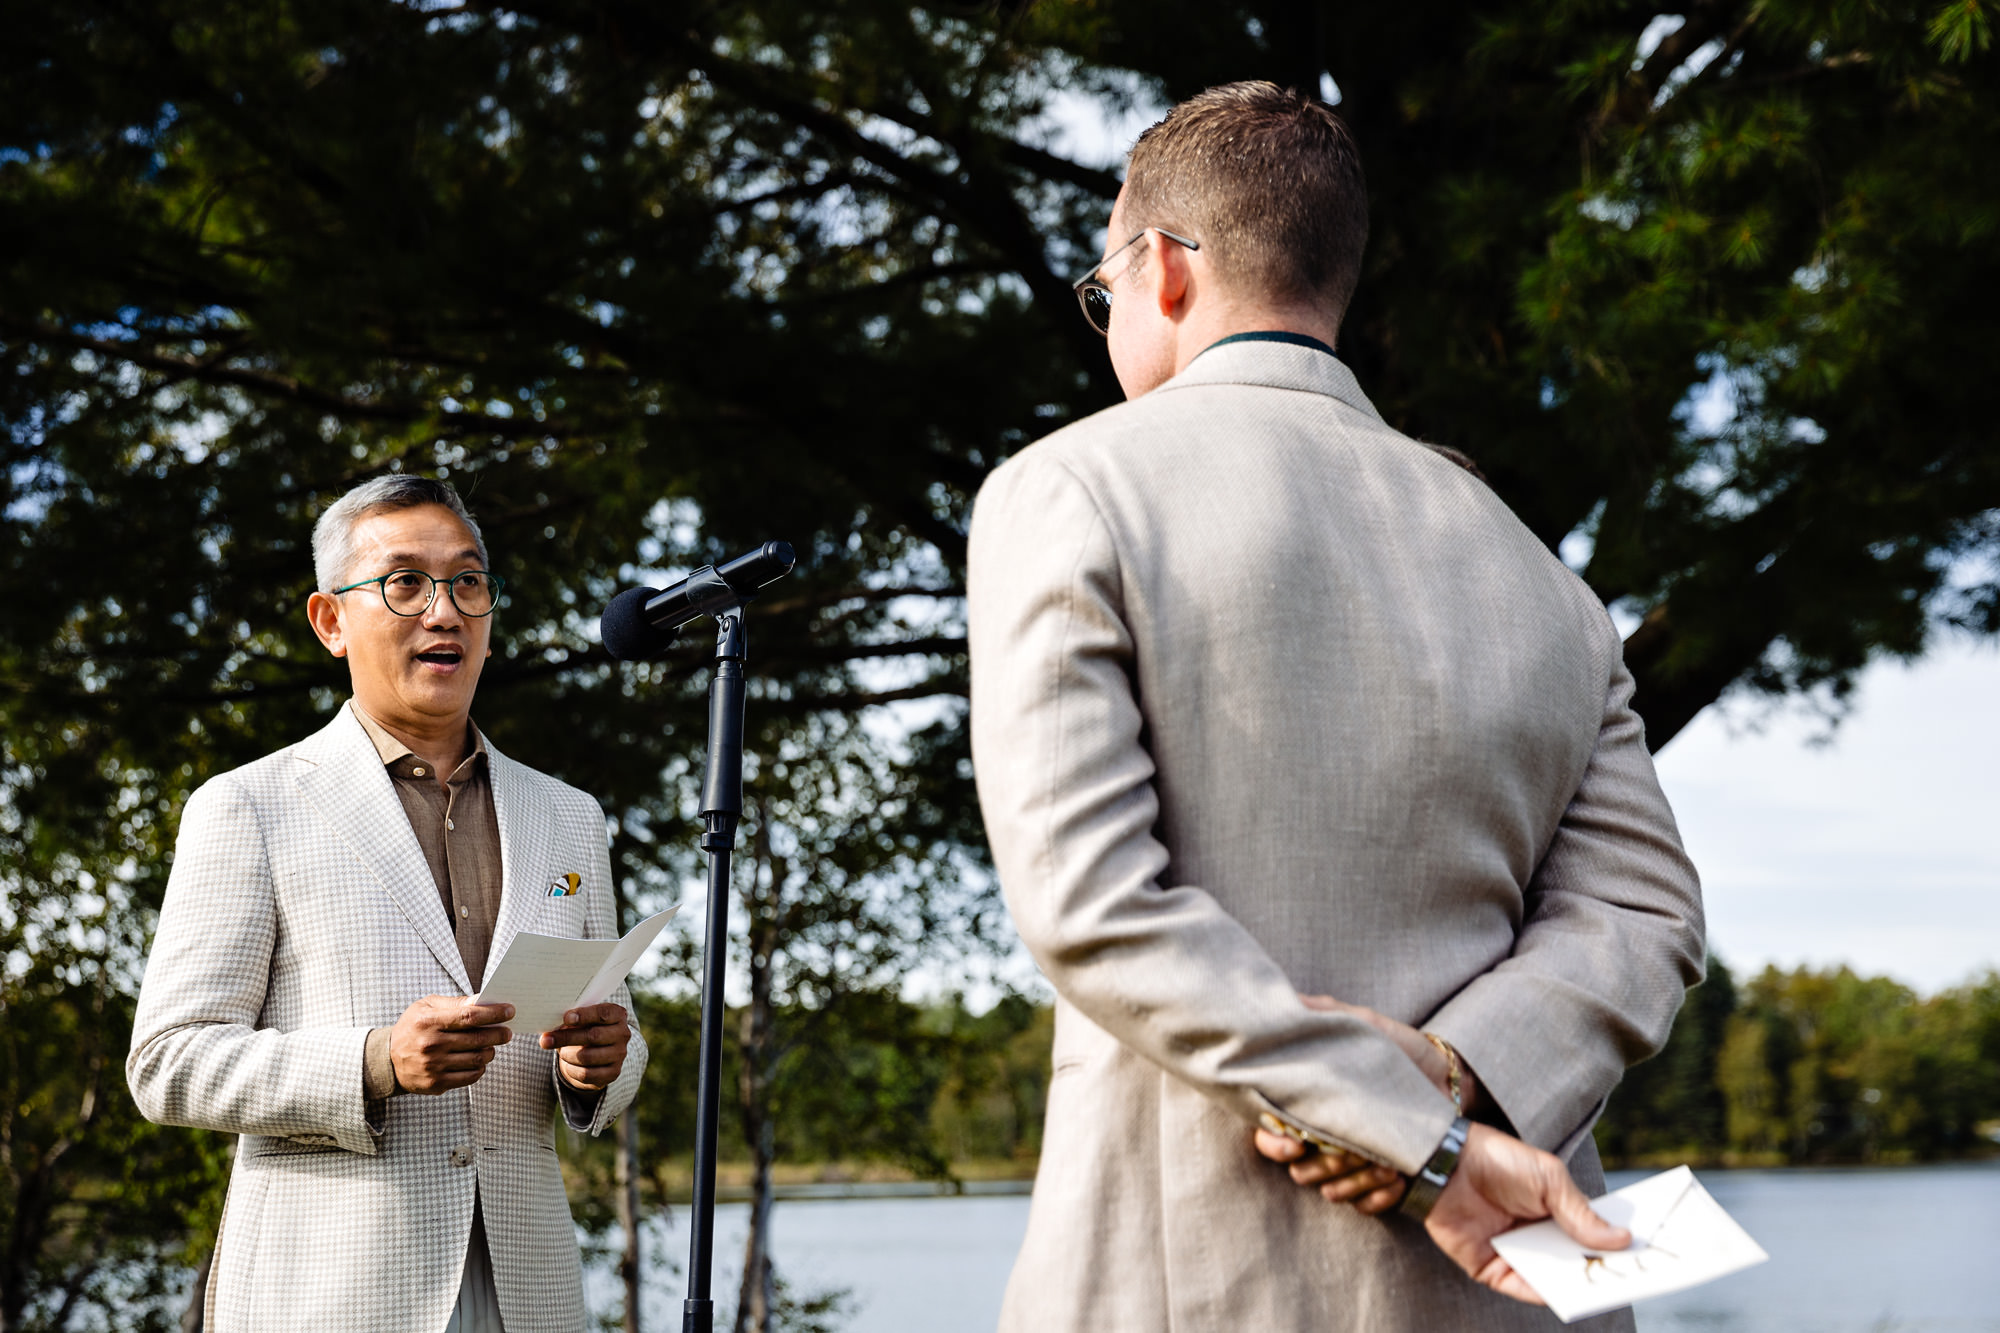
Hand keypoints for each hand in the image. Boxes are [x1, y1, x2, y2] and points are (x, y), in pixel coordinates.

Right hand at [389, 996, 514, 1093]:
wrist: (387, 1059)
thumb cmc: (412, 1028)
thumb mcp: (426, 1007)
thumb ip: (454, 1003)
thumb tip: (482, 1001)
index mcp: (429, 1021)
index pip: (470, 1016)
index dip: (494, 1013)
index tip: (510, 1011)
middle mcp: (431, 1044)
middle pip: (478, 1039)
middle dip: (499, 1034)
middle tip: (507, 1032)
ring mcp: (434, 1066)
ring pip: (477, 1059)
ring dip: (490, 1051)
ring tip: (491, 1046)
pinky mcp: (436, 1083)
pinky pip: (470, 1077)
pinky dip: (480, 1068)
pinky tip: (478, 1060)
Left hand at [539, 1002, 630, 1090]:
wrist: (598, 1053)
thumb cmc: (586, 1029)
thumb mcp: (582, 1021)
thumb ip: (570, 1022)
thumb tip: (549, 1033)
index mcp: (618, 1015)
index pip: (603, 1013)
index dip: (584, 1015)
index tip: (566, 1018)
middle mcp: (623, 1034)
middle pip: (593, 1036)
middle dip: (566, 1037)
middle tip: (546, 1039)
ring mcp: (620, 1054)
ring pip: (587, 1057)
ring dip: (567, 1054)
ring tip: (561, 1051)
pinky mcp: (613, 1073)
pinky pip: (587, 1074)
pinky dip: (572, 1070)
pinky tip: (568, 1065)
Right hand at [1248, 993, 1480, 1211]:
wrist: (1448, 1077)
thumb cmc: (1399, 1049)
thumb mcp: (1361, 1025)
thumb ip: (1320, 1015)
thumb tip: (1281, 1002)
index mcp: (1309, 1103)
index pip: (1269, 1132)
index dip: (1274, 1142)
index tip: (1295, 1141)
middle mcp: (1321, 1138)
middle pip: (1298, 1168)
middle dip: (1324, 1162)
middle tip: (1352, 1151)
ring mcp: (1348, 1165)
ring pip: (1328, 1190)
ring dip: (1353, 1181)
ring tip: (1386, 1164)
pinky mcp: (1376, 1183)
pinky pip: (1362, 1206)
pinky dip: (1378, 1198)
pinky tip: (1397, 1181)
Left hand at [1425, 1123, 1630, 1303]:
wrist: (1448, 1162)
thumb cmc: (1499, 1161)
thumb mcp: (1550, 1180)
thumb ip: (1581, 1213)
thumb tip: (1622, 1240)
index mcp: (1556, 1211)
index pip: (1591, 1235)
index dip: (1615, 1245)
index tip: (1645, 1254)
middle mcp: (1538, 1236)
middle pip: (1575, 1262)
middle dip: (1600, 1269)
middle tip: (1632, 1277)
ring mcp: (1515, 1253)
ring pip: (1552, 1279)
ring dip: (1575, 1284)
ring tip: (1603, 1286)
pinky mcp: (1491, 1269)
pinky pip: (1522, 1288)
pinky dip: (1542, 1292)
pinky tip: (1563, 1292)